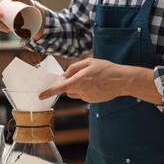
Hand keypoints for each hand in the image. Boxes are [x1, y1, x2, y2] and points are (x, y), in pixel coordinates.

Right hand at [0, 0, 44, 38]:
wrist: (32, 12)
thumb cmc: (26, 3)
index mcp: (1, 3)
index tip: (1, 15)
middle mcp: (0, 10)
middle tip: (6, 27)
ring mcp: (2, 18)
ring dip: (1, 28)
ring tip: (9, 30)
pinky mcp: (6, 24)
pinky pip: (2, 28)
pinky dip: (5, 30)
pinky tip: (9, 31)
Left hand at [39, 58, 162, 104]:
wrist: (122, 80)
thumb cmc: (106, 68)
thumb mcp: (89, 62)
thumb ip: (74, 67)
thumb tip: (64, 75)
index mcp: (80, 80)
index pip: (60, 88)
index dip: (49, 92)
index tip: (40, 96)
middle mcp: (82, 90)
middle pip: (66, 91)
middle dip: (67, 85)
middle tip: (75, 77)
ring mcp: (87, 97)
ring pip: (74, 94)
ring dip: (75, 88)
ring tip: (88, 80)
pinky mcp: (92, 101)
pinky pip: (83, 96)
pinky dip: (84, 91)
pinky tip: (94, 85)